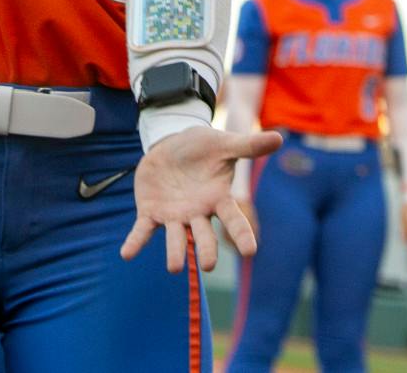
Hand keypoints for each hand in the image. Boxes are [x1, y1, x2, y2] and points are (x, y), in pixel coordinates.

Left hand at [121, 126, 280, 272]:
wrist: (172, 144)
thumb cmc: (204, 147)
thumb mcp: (225, 144)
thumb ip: (249, 146)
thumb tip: (279, 137)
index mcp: (217, 199)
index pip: (233, 219)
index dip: (241, 235)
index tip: (250, 251)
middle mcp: (197, 213)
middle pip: (204, 236)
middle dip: (206, 250)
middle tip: (208, 266)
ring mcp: (174, 215)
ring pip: (175, 238)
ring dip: (175, 252)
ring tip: (175, 267)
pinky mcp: (151, 212)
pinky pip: (143, 230)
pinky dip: (135, 242)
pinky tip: (126, 254)